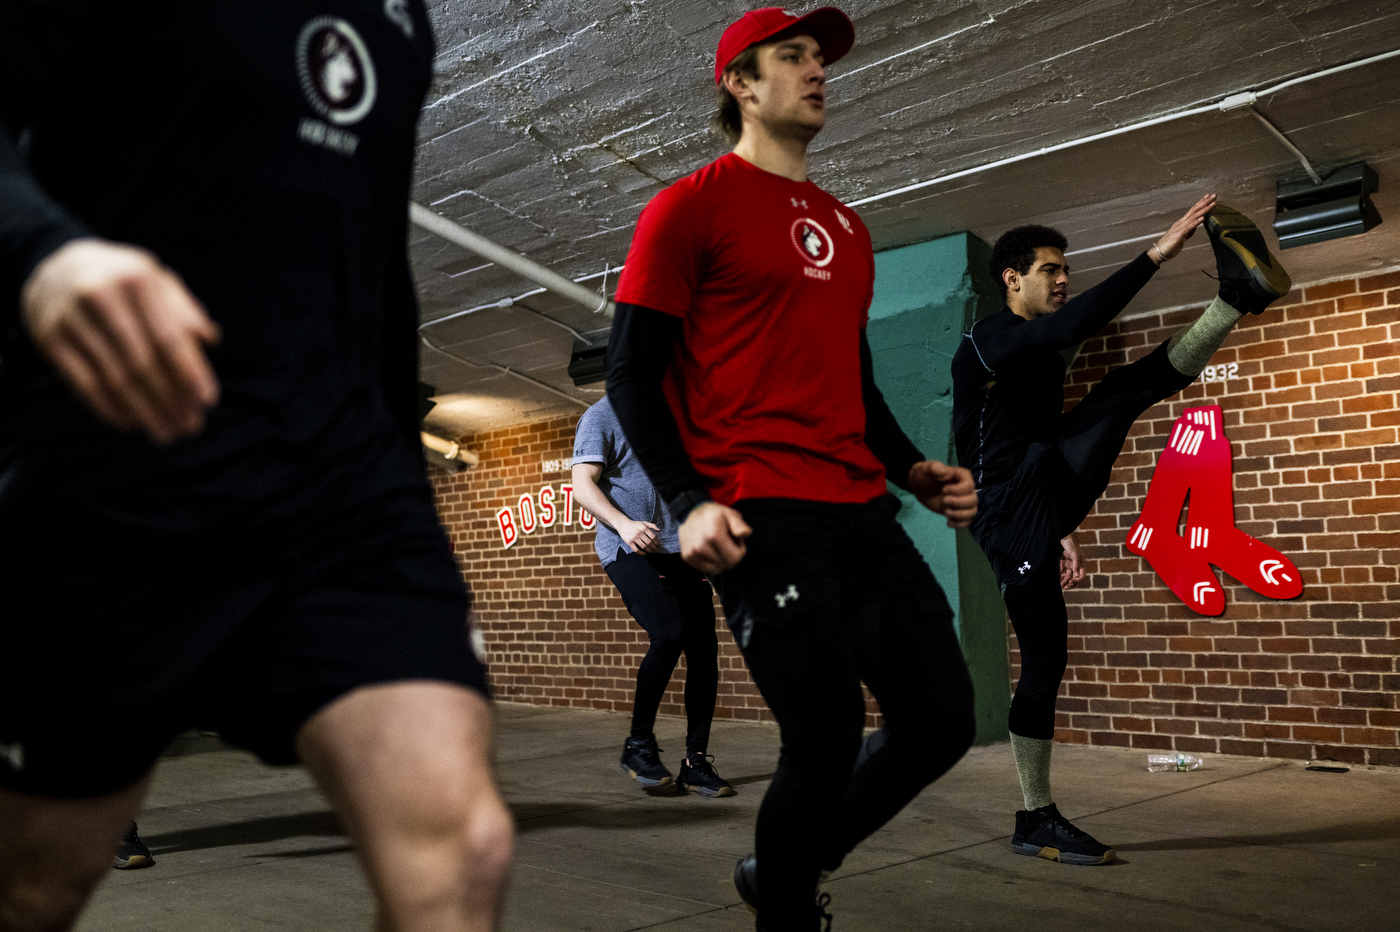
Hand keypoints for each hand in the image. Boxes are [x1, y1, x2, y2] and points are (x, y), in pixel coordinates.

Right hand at [21, 238, 220, 443]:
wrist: (54, 265)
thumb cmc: (121, 278)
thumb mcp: (155, 278)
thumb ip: (183, 307)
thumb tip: (209, 339)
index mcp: (136, 278)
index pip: (169, 336)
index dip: (190, 372)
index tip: (208, 401)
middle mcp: (100, 296)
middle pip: (143, 363)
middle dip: (170, 400)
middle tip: (189, 426)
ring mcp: (70, 318)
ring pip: (114, 379)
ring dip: (144, 412)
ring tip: (166, 432)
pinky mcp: (48, 339)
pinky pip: (84, 383)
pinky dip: (110, 408)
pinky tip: (131, 422)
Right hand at [618, 517, 662, 553]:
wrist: (622, 524)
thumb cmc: (634, 524)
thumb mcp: (644, 522)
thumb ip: (652, 525)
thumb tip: (659, 530)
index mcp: (644, 528)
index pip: (653, 537)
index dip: (657, 542)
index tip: (658, 545)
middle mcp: (639, 533)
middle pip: (649, 543)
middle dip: (654, 548)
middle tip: (656, 550)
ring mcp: (634, 538)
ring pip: (644, 547)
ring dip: (649, 551)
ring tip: (652, 552)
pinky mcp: (629, 542)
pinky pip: (636, 549)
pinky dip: (641, 553)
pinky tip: (644, 553)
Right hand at [678, 501, 751, 573]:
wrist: (689, 514)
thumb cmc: (713, 515)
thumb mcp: (729, 514)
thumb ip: (740, 525)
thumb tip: (744, 534)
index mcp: (713, 535)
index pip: (735, 558)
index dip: (739, 549)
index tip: (734, 539)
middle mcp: (701, 546)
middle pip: (726, 564)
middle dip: (730, 555)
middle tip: (725, 542)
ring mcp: (692, 553)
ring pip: (717, 568)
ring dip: (720, 559)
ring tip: (716, 544)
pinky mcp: (687, 557)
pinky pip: (707, 569)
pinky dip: (710, 562)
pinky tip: (708, 549)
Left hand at [908, 460, 976, 527]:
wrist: (919, 486)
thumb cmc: (924, 474)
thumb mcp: (926, 468)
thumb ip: (935, 467)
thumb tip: (946, 472)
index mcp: (962, 476)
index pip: (969, 485)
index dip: (958, 490)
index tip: (944, 490)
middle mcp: (966, 489)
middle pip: (973, 500)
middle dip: (959, 503)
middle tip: (944, 501)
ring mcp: (963, 501)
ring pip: (972, 511)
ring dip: (960, 515)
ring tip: (946, 513)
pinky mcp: (958, 511)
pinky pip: (967, 521)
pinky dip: (959, 524)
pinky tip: (948, 522)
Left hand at [1060, 533, 1086, 590]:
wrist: (1063, 538)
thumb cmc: (1071, 545)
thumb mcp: (1075, 555)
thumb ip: (1076, 566)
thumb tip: (1077, 576)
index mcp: (1081, 564)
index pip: (1081, 575)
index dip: (1077, 580)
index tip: (1071, 581)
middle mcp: (1076, 565)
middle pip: (1075, 577)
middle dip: (1071, 583)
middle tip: (1065, 587)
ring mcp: (1069, 564)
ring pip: (1068, 576)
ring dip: (1065, 582)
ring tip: (1060, 586)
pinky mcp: (1062, 563)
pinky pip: (1061, 572)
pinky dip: (1060, 576)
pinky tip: (1056, 581)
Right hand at [1150, 194, 1215, 263]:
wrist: (1158, 252)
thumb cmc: (1169, 246)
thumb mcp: (1182, 237)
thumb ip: (1189, 231)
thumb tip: (1196, 226)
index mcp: (1182, 223)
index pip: (1193, 211)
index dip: (1201, 203)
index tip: (1208, 197)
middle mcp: (1181, 223)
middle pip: (1194, 210)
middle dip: (1205, 202)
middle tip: (1214, 195)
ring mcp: (1179, 228)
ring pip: (1193, 216)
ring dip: (1203, 210)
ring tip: (1211, 204)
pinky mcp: (1178, 235)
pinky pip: (1189, 227)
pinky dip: (1196, 222)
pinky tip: (1202, 218)